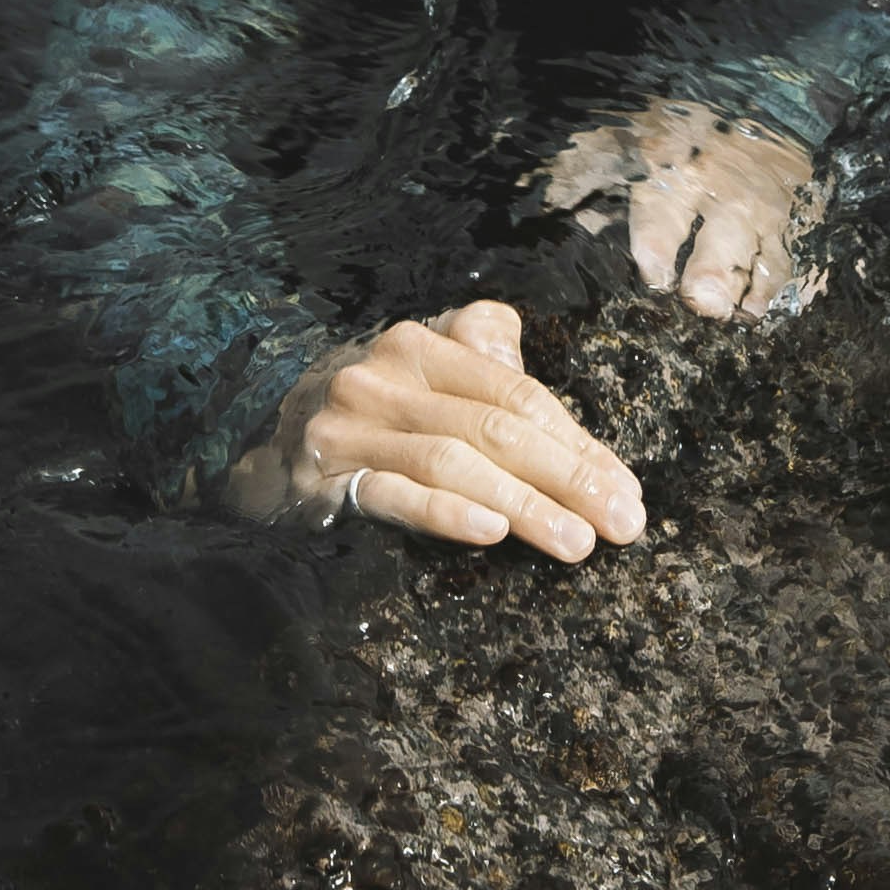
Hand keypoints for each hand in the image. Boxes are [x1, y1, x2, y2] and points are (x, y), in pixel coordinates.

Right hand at [226, 299, 647, 557]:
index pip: (518, 395)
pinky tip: (491, 535)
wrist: (263, 448)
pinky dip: (445, 514)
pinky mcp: (323, 481)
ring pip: (453, 463)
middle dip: (569, 478)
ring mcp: (349, 429)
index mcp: (421, 346)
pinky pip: (393, 496)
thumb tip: (553, 395)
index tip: (625, 490)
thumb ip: (489, 362)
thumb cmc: (374, 417)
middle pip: (496, 428)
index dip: (579, 443)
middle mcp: (383, 378)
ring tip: (577, 543)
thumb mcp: (429, 374)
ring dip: (524, 506)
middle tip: (622, 524)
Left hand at [537, 100, 828, 322]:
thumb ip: (586, 163)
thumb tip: (549, 196)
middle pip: (725, 237)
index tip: (654, 271)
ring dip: (755, 286)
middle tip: (703, 300)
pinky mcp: (796, 214)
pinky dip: (797, 280)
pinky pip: (798, 252)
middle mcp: (727, 190)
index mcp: (679, 167)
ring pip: (766, 253)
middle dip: (715, 270)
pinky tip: (788, 305)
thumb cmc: (676, 118)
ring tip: (744, 315)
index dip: (660, 240)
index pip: (668, 207)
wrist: (759, 86)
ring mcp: (767, 206)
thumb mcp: (624, 128)